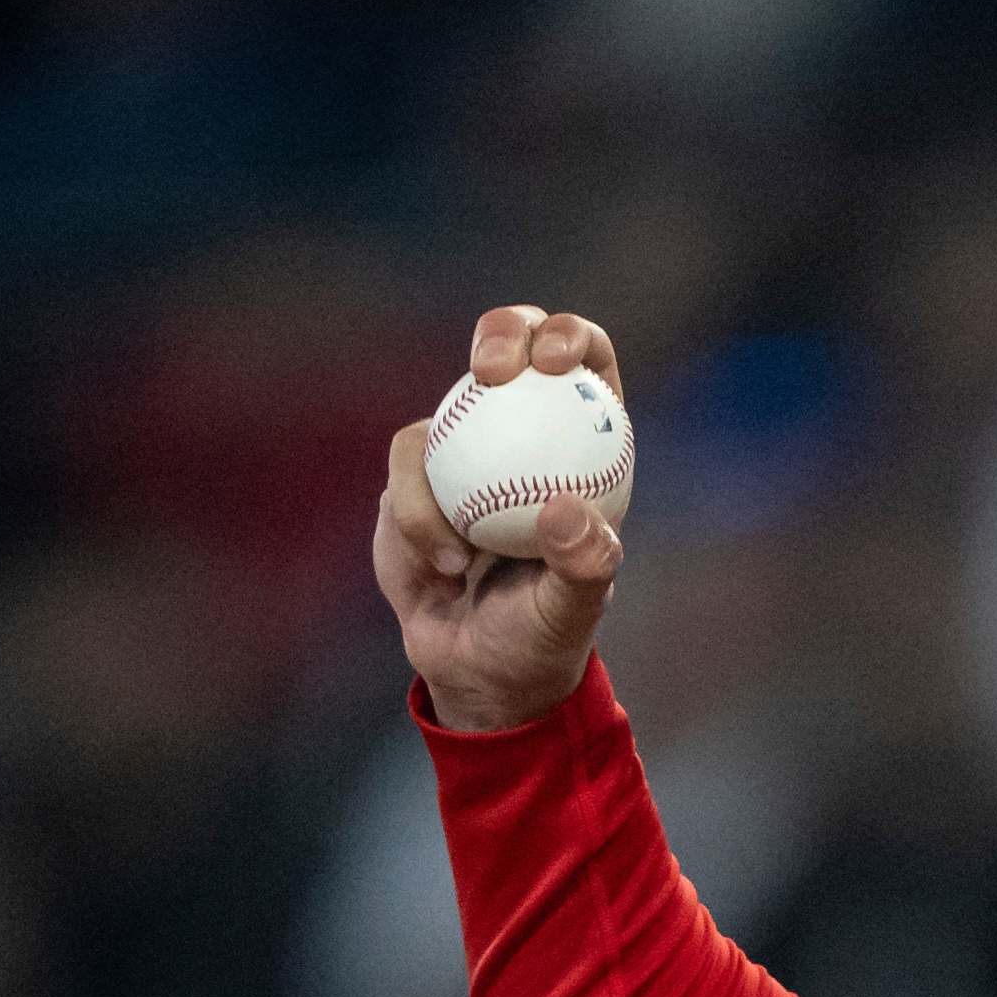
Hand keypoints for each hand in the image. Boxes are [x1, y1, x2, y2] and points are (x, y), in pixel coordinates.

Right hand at [377, 308, 627, 732]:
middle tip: (491, 369)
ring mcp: (467, 447)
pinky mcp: (415, 472)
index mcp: (586, 445)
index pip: (590, 364)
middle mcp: (526, 432)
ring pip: (448, 407)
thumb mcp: (570, 612)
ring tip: (464, 559)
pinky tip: (444, 563)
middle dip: (504, 330)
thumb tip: (569, 509)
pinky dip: (420, 515)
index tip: (555, 358)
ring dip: (448, 482)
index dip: (574, 338)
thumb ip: (582, 564)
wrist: (475, 666)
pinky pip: (407, 463)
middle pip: (514, 343)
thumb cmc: (540, 637)